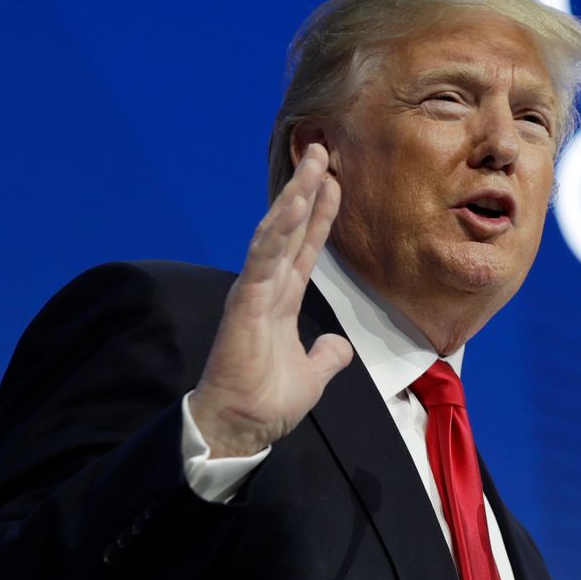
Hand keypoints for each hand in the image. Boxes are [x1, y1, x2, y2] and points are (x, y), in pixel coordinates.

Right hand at [188, 143, 352, 457]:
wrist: (241, 428)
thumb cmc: (266, 403)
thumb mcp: (311, 376)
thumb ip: (325, 356)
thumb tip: (339, 348)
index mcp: (281, 300)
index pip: (305, 247)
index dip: (321, 216)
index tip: (336, 184)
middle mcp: (267, 288)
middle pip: (291, 229)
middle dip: (307, 190)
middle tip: (323, 151)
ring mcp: (255, 291)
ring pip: (277, 233)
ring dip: (296, 196)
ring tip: (315, 163)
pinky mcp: (245, 302)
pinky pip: (264, 257)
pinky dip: (279, 229)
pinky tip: (294, 203)